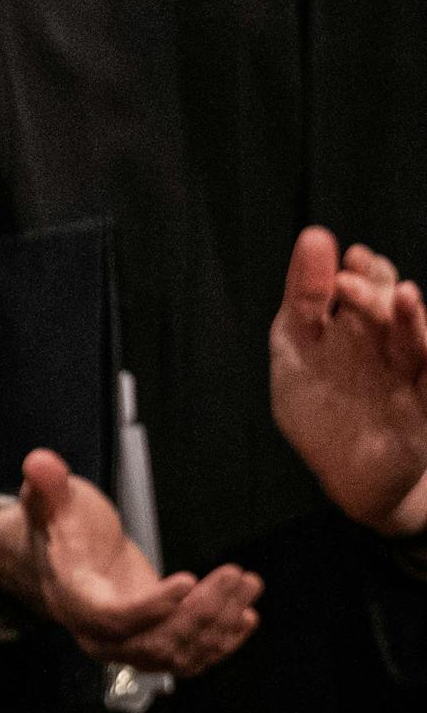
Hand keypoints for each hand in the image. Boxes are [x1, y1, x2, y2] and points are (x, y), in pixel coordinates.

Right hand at [0, 449, 261, 676]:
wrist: (66, 561)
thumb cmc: (63, 528)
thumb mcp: (53, 501)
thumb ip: (47, 485)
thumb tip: (38, 461)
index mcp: (73, 599)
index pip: (112, 617)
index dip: (151, 606)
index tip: (189, 579)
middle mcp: (97, 634)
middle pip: (153, 642)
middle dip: (201, 612)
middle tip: (234, 574)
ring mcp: (125, 645)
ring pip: (177, 653)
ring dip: (219, 623)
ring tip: (247, 583)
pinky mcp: (150, 644)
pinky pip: (187, 659)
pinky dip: (220, 643)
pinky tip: (246, 615)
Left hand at [269, 226, 426, 537]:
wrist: (351, 476)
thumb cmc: (322, 411)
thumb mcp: (297, 352)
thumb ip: (304, 300)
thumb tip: (315, 236)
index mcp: (360, 330)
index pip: (367, 291)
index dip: (362, 272)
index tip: (351, 255)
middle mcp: (390, 347)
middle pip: (387, 313)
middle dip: (374, 293)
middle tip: (353, 277)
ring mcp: (410, 377)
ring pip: (416, 342)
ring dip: (410, 320)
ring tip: (402, 296)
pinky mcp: (424, 408)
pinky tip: (425, 341)